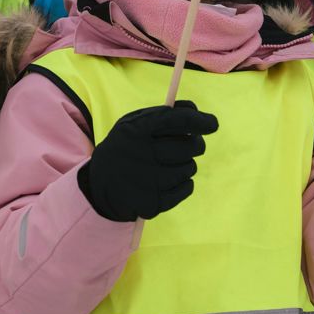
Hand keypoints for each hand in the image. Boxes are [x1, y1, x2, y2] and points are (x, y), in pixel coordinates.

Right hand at [79, 102, 213, 222]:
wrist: (101, 185)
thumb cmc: (127, 147)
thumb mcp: (135, 124)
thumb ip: (164, 114)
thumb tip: (196, 110)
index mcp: (136, 130)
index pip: (175, 121)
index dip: (198, 121)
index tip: (212, 123)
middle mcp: (141, 155)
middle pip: (189, 147)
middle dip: (196, 144)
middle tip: (191, 144)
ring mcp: (147, 181)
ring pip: (190, 168)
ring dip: (187, 164)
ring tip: (170, 164)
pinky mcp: (153, 202)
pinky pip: (187, 188)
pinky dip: (184, 182)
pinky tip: (168, 180)